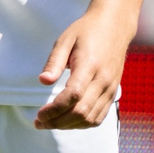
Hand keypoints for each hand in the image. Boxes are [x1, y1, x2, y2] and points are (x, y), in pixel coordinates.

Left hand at [35, 4, 134, 129]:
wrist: (114, 26)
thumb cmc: (86, 31)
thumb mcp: (65, 39)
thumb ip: (54, 61)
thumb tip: (43, 81)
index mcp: (90, 65)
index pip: (73, 95)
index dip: (54, 110)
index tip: (39, 115)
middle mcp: (103, 80)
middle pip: (81, 112)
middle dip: (57, 122)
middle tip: (39, 122)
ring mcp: (110, 88)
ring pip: (90, 119)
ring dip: (68, 126)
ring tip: (50, 122)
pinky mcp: (113, 93)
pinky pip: (99, 117)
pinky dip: (82, 124)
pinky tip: (67, 120)